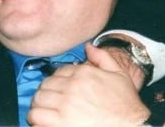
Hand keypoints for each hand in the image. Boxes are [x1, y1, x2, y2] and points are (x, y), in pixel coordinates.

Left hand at [27, 43, 149, 126]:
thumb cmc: (127, 105)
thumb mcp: (120, 76)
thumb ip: (103, 58)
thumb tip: (88, 46)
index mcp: (82, 73)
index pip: (56, 73)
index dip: (56, 83)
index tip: (58, 92)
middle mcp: (71, 87)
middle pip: (44, 86)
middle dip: (46, 95)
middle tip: (49, 104)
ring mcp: (65, 105)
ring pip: (38, 100)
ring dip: (39, 107)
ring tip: (44, 114)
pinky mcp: (61, 123)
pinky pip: (37, 118)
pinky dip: (37, 120)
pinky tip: (43, 123)